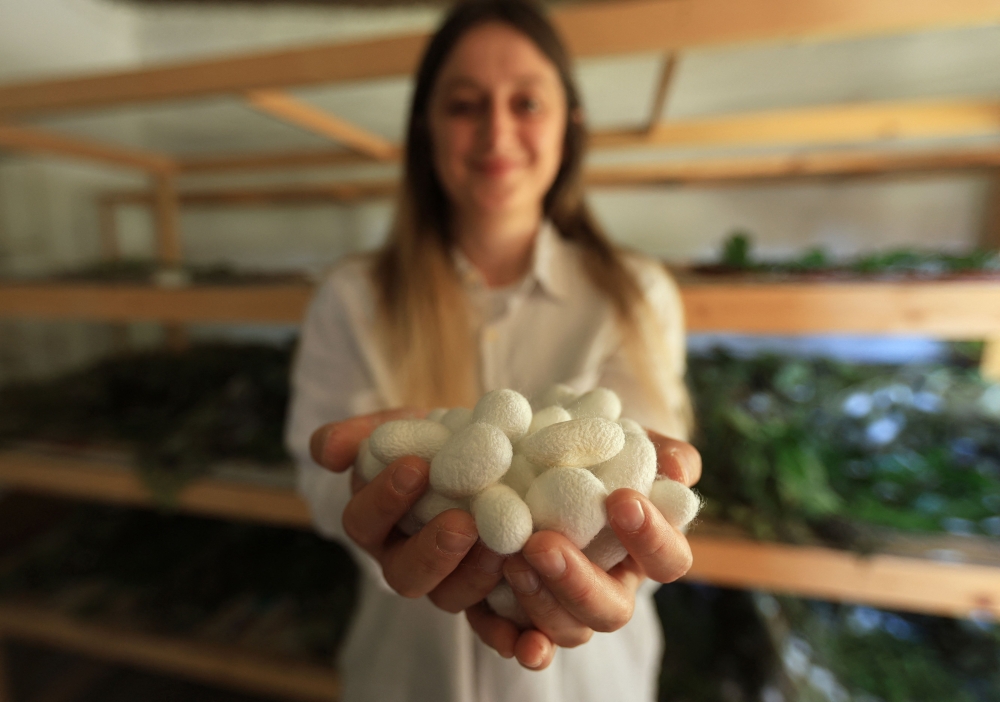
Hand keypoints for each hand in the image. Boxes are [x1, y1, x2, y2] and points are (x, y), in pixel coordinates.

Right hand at [310, 411, 504, 610]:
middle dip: (432, 550)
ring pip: (449, 597)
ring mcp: (446, 583)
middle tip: (462, 522)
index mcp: (374, 523)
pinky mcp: (486, 596)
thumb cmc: (435, 440)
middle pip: (405, 574)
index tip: (416, 466)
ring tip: (501, 544)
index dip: (385, 498)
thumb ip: (360, 436)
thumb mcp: (399, 428)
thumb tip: (323, 449)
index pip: (363, 521)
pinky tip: (528, 605)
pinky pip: (492, 619)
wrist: (491, 455)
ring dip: (474, 575)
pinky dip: (510, 622)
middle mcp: (405, 560)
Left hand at [465, 430, 700, 669]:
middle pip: (612, 611)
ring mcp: (568, 607)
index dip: (651, 537)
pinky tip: (513, 642)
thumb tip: (677, 470)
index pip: (668, 560)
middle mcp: (610, 588)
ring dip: (540, 601)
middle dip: (579, 582)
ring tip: (511, 557)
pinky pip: (521, 644)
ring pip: (568, 630)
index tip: (620, 499)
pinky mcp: (520, 615)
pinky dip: (516, 645)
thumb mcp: (628, 440)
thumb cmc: (595, 448)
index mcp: (645, 550)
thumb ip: (659, 451)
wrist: (535, 448)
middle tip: (543, 544)